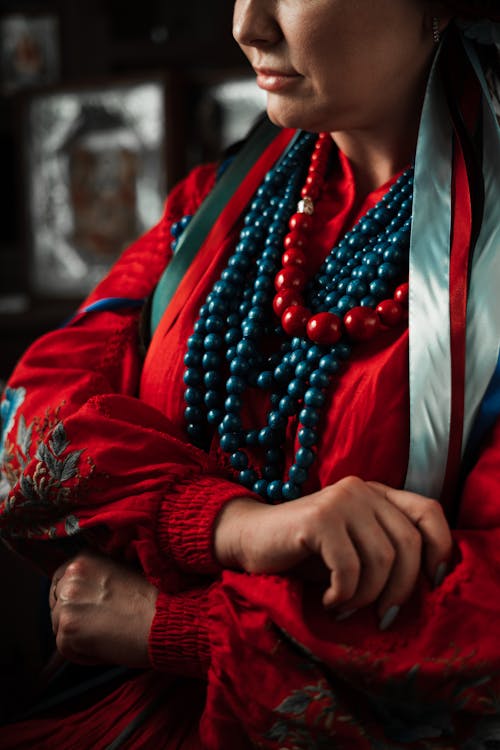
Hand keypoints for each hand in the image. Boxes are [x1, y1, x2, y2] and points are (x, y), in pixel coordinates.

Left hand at [49, 550, 157, 667]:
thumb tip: (84, 594)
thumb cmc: (151, 599)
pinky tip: (108, 647)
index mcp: (84, 559)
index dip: (74, 598)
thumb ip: (96, 577)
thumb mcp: (121, 572)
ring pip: (59, 628)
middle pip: (57, 605)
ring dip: (78, 637)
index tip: (88, 609)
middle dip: (73, 617)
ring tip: (108, 636)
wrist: (164, 619)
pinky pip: (66, 649)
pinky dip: (83, 654)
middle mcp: (71, 576)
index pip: (61, 581)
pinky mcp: (67, 629)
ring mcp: (66, 602)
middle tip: (99, 626)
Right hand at [214, 476, 451, 622]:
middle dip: (401, 590)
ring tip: (346, 608)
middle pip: (409, 544)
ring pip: (382, 560)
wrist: (252, 540)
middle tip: (382, 617)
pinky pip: (350, 568)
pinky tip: (328, 602)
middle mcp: (362, 489)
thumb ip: (387, 549)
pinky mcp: (319, 518)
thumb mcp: (355, 548)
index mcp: (377, 493)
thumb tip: (430, 581)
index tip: (431, 585)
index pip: (429, 512)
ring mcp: (341, 500)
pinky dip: (343, 595)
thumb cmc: (307, 553)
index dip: (440, 549)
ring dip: (367, 597)